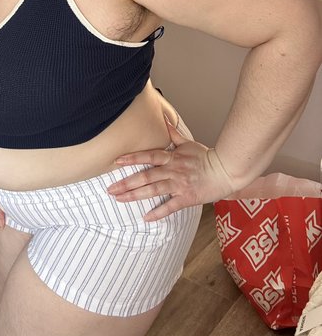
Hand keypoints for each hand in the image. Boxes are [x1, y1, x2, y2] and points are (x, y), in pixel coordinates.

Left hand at [106, 118, 234, 220]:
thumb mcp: (188, 143)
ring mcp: (179, 185)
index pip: (148, 156)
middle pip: (146, 176)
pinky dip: (157, 212)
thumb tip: (163, 118)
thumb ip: (173, 133)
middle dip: (126, 182)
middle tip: (110, 189)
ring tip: (119, 200)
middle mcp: (172, 170)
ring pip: (153, 190)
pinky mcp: (186, 198)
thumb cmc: (206, 157)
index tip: (116, 161)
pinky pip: (170, 207)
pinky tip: (145, 217)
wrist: (226, 171)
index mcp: (172, 157)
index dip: (132, 158)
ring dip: (135, 196)